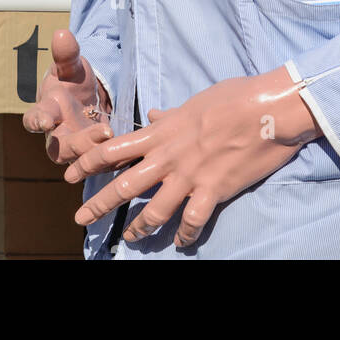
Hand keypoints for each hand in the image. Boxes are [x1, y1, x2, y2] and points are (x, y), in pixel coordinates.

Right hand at [23, 28, 113, 164]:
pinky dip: (113, 157)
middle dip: (80, 143)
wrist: (87, 97)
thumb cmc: (72, 80)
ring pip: (80, 159)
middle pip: (60, 148)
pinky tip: (128, 148)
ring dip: (97, 151)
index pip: (33, 119)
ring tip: (114, 136)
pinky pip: (100, 161)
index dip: (37, 121)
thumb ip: (67, 54)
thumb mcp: (71, 65)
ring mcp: (75, 148)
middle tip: (102, 132)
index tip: (45, 120)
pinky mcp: (94, 155)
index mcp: (46, 111)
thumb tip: (61, 34)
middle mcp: (57, 134)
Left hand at [64, 65, 321, 247]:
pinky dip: (185, 236)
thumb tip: (156, 115)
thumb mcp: (197, 100)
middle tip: (81, 219)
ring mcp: (190, 176)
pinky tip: (182, 243)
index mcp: (164, 132)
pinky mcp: (213, 191)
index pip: (115, 148)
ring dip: (140, 228)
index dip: (88, 162)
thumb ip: (172, 116)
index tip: (70, 173)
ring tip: (131, 239)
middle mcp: (170, 156)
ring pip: (154, 211)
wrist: (269, 108)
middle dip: (99, 204)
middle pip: (125, 184)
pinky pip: (192, 222)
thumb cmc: (236, 96)